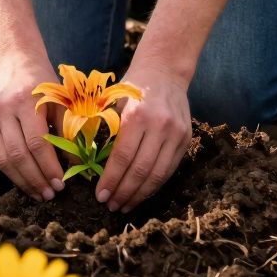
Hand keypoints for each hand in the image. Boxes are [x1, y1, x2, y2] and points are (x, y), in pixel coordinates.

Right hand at [0, 57, 65, 200]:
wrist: (16, 65)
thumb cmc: (45, 85)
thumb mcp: (62, 100)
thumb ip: (69, 130)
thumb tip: (76, 164)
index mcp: (27, 100)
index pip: (37, 142)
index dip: (49, 166)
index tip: (61, 183)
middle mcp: (4, 109)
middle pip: (18, 154)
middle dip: (36, 179)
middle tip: (51, 194)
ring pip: (4, 160)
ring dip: (23, 181)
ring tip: (40, 194)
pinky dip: (12, 173)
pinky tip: (26, 183)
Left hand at [96, 65, 191, 211]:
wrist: (164, 71)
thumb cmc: (132, 88)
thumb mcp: (113, 102)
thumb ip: (106, 132)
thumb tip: (90, 166)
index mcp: (137, 115)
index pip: (122, 156)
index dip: (111, 180)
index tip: (100, 196)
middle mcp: (159, 125)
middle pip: (141, 169)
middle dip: (124, 192)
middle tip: (111, 206)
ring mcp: (176, 133)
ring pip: (158, 174)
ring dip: (140, 194)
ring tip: (125, 205)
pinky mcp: (186, 139)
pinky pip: (170, 169)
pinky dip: (155, 185)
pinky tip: (142, 193)